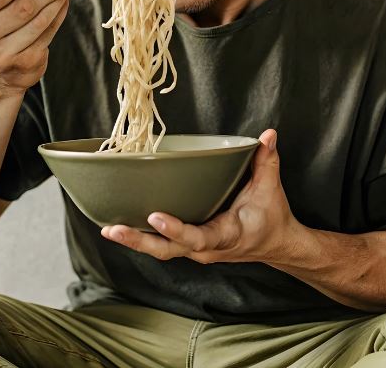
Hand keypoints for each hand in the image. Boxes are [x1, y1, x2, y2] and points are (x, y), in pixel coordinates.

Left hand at [101, 129, 305, 264]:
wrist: (276, 245)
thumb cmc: (271, 217)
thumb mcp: (270, 188)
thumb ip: (266, 160)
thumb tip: (267, 135)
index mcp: (228, 234)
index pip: (199, 237)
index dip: (177, 230)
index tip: (155, 217)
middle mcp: (208, 249)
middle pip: (169, 249)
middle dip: (140, 241)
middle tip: (114, 229)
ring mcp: (196, 251)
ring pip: (162, 250)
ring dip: (135, 241)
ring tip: (109, 228)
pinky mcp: (189, 246)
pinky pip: (163, 245)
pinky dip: (141, 238)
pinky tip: (119, 226)